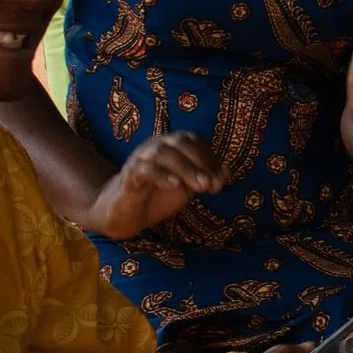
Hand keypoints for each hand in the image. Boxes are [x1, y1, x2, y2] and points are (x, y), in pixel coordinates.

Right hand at [84, 132, 226, 238]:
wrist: (126, 212)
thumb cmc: (158, 195)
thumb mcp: (186, 186)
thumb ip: (204, 178)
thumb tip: (226, 173)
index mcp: (170, 145)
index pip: (193, 140)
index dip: (210, 157)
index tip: (222, 178)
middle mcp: (155, 146)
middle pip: (180, 141)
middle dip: (201, 161)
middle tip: (213, 184)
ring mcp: (140, 159)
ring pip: (163, 153)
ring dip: (186, 168)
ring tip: (201, 187)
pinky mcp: (129, 176)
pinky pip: (143, 170)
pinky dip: (161, 175)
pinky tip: (175, 185)